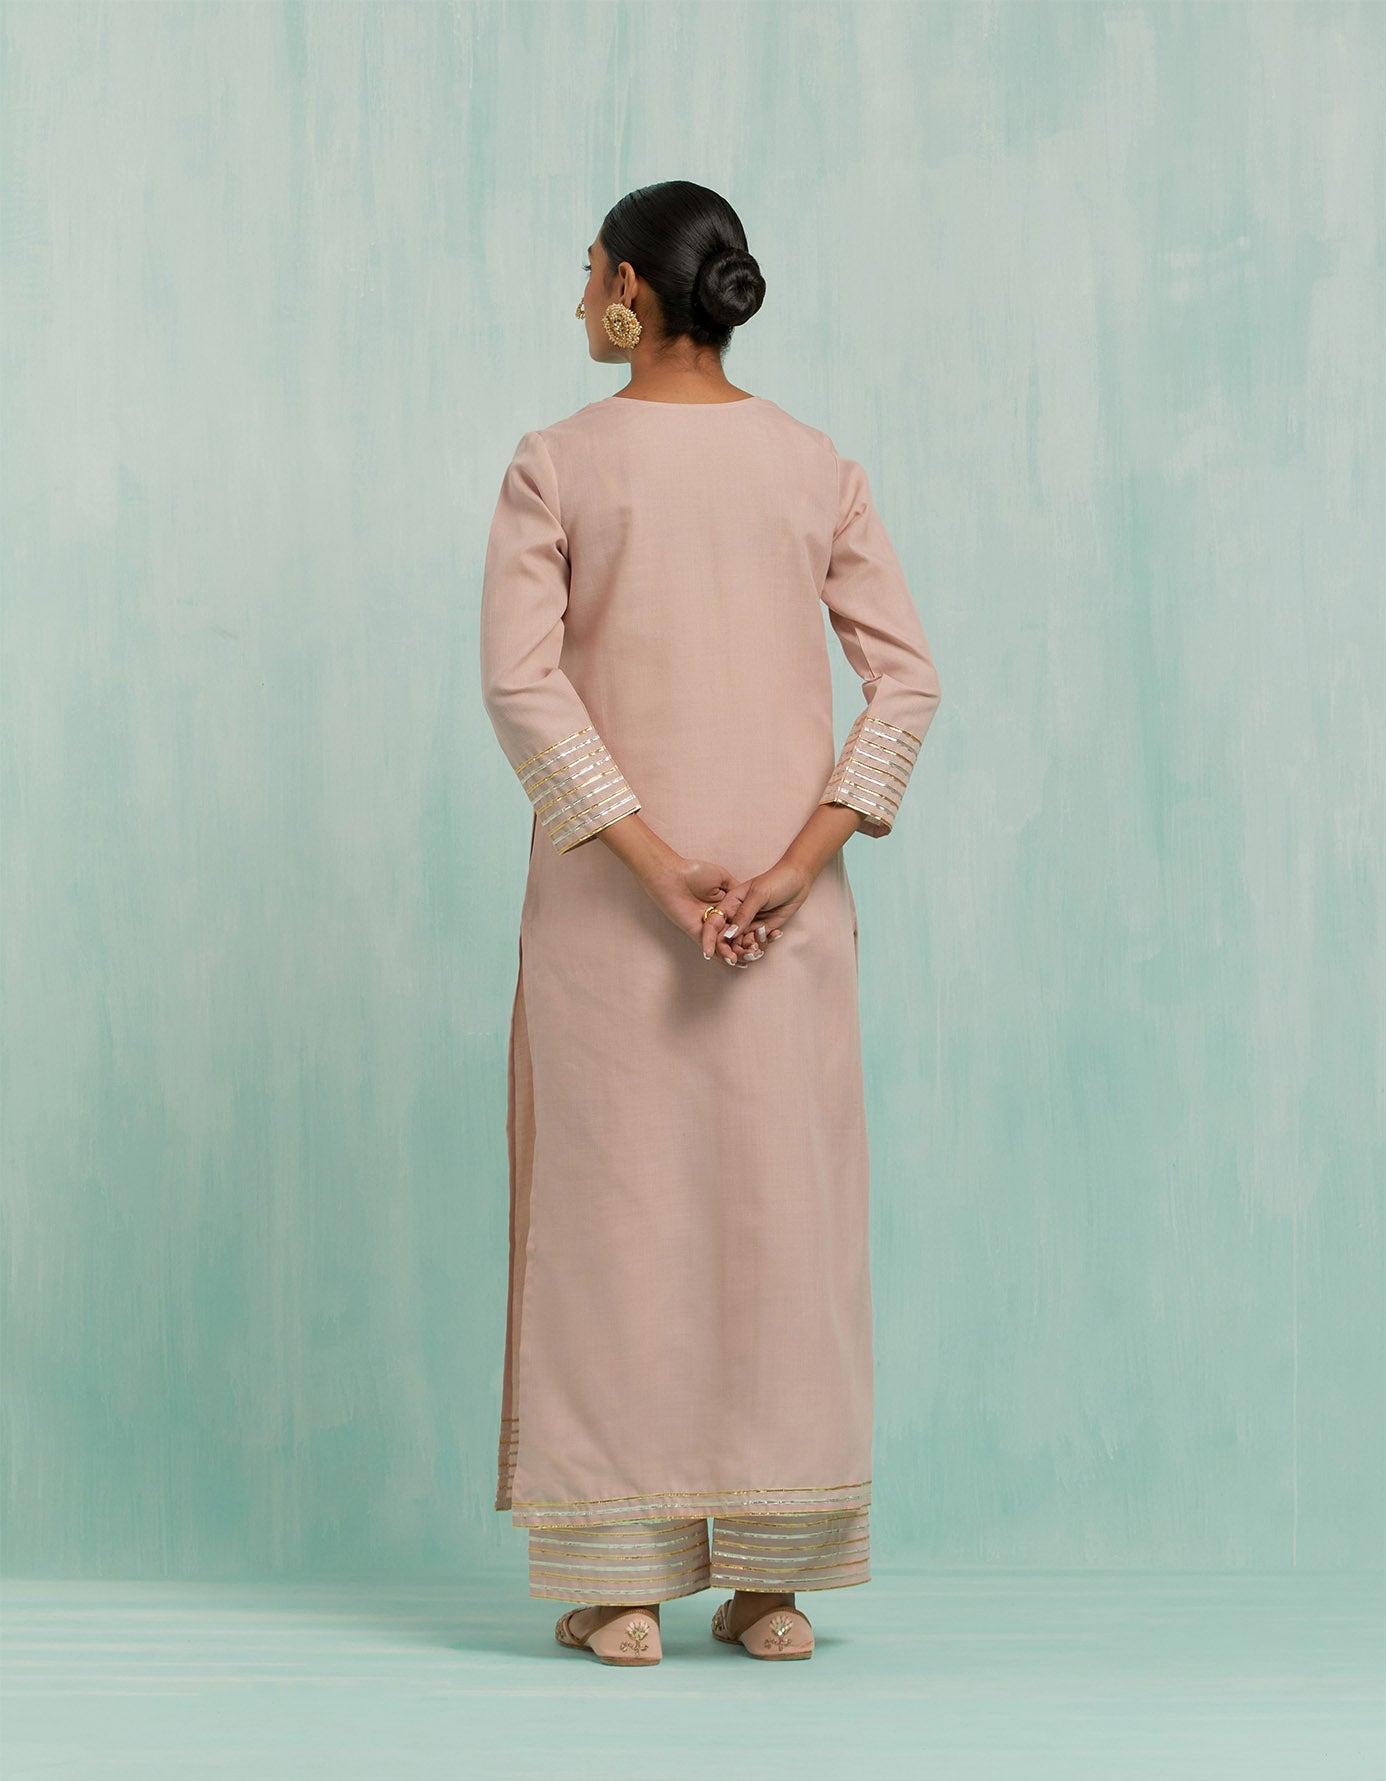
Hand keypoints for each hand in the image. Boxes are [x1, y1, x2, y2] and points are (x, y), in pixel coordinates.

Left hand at [635, 852, 768, 964]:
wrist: (671, 875)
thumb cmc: (694, 872)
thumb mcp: (722, 877)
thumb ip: (735, 889)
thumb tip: (749, 898)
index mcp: (723, 906)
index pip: (741, 921)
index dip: (754, 929)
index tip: (771, 935)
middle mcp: (716, 918)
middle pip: (734, 936)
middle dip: (747, 946)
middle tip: (760, 952)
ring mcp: (705, 927)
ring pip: (723, 945)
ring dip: (736, 954)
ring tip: (749, 959)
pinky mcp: (696, 933)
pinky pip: (710, 947)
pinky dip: (720, 955)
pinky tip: (732, 961)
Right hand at [715, 858, 811, 953]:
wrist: (797, 880)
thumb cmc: (776, 881)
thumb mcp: (758, 895)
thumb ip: (744, 915)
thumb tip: (729, 934)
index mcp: (730, 903)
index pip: (714, 924)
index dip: (709, 940)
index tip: (710, 954)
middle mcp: (736, 915)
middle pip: (727, 939)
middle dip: (735, 951)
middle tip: (748, 955)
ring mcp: (750, 923)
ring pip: (742, 945)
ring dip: (751, 950)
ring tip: (761, 948)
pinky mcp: (763, 928)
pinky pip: (758, 942)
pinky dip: (765, 942)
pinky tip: (776, 933)